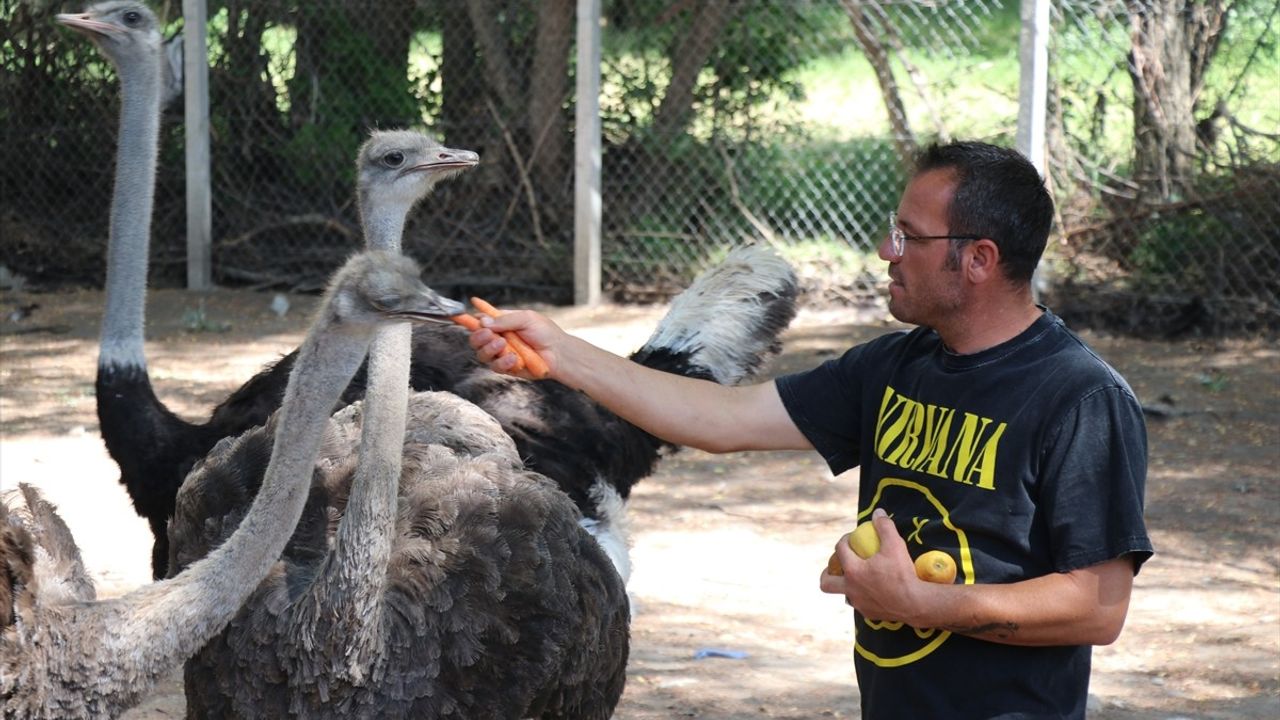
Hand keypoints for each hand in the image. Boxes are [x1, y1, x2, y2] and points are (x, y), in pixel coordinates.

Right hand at [467, 309, 562, 378]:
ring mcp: (501, 354)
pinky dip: (503, 362)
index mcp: (502, 323)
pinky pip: (496, 366)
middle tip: (488, 334)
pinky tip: (514, 358)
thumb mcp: (526, 319)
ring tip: (503, 345)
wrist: (559, 354)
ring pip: (482, 354)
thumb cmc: (546, 333)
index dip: (469, 319)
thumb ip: (504, 320)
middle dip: (479, 337)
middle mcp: (498, 338)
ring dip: (490, 349)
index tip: (458, 316)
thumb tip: (483, 321)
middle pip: (475, 340)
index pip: (480, 320)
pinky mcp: (506, 368)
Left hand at [819, 508, 927, 623]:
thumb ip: (885, 527)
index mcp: (853, 571)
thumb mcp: (895, 545)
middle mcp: (850, 589)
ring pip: (844, 594)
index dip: (844, 540)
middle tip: (838, 565)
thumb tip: (878, 512)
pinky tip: (875, 590)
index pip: (840, 550)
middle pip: (826, 582)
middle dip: (827, 572)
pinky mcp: (869, 614)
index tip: (852, 538)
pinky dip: (863, 596)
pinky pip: (860, 604)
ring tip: (858, 577)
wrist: (916, 604)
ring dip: (847, 585)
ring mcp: (858, 603)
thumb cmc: (903, 574)